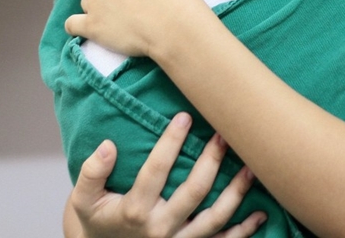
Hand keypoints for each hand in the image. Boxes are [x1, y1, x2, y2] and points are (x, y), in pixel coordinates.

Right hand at [64, 112, 265, 237]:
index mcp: (134, 211)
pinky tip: (260, 214)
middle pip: (193, 192)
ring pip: (214, 218)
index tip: (184, 117)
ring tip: (250, 167)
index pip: (156, 171)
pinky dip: (243, 231)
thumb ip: (91, 172)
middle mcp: (160, 229)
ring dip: (236, 193)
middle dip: (211, 161)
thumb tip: (108, 146)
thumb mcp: (83, 199)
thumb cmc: (96, 220)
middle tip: (224, 134)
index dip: (170, 142)